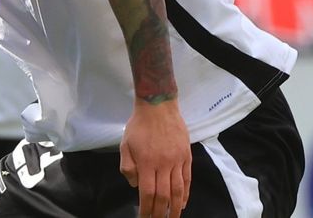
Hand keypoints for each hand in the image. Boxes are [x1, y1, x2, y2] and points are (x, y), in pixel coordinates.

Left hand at [119, 99, 191, 217]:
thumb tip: (134, 185)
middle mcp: (163, 164)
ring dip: (175, 207)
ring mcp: (177, 161)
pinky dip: (185, 194)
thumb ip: (127, 166)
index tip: (144, 217)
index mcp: (146, 162)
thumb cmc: (138, 126)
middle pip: (164, 195)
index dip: (146, 208)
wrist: (158, 107)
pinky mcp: (186, 157)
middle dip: (161, 212)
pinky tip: (182, 203)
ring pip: (178, 190)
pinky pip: (187, 180)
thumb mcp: (125, 144)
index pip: (147, 192)